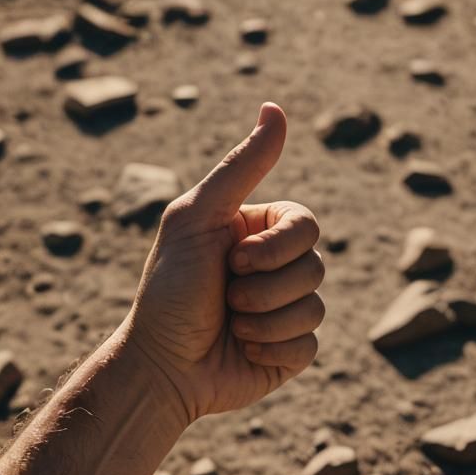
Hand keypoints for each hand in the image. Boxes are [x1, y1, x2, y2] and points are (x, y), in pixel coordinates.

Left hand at [123, 103, 323, 421]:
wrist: (160, 366)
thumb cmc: (169, 289)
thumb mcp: (197, 218)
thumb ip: (241, 166)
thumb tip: (274, 107)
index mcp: (259, 231)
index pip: (306, 224)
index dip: (276, 247)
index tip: (233, 259)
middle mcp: (278, 266)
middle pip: (315, 265)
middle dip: (263, 287)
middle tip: (224, 295)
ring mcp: (288, 308)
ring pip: (315, 306)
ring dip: (262, 319)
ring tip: (229, 323)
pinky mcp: (292, 350)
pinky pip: (310, 343)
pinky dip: (270, 347)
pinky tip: (242, 349)